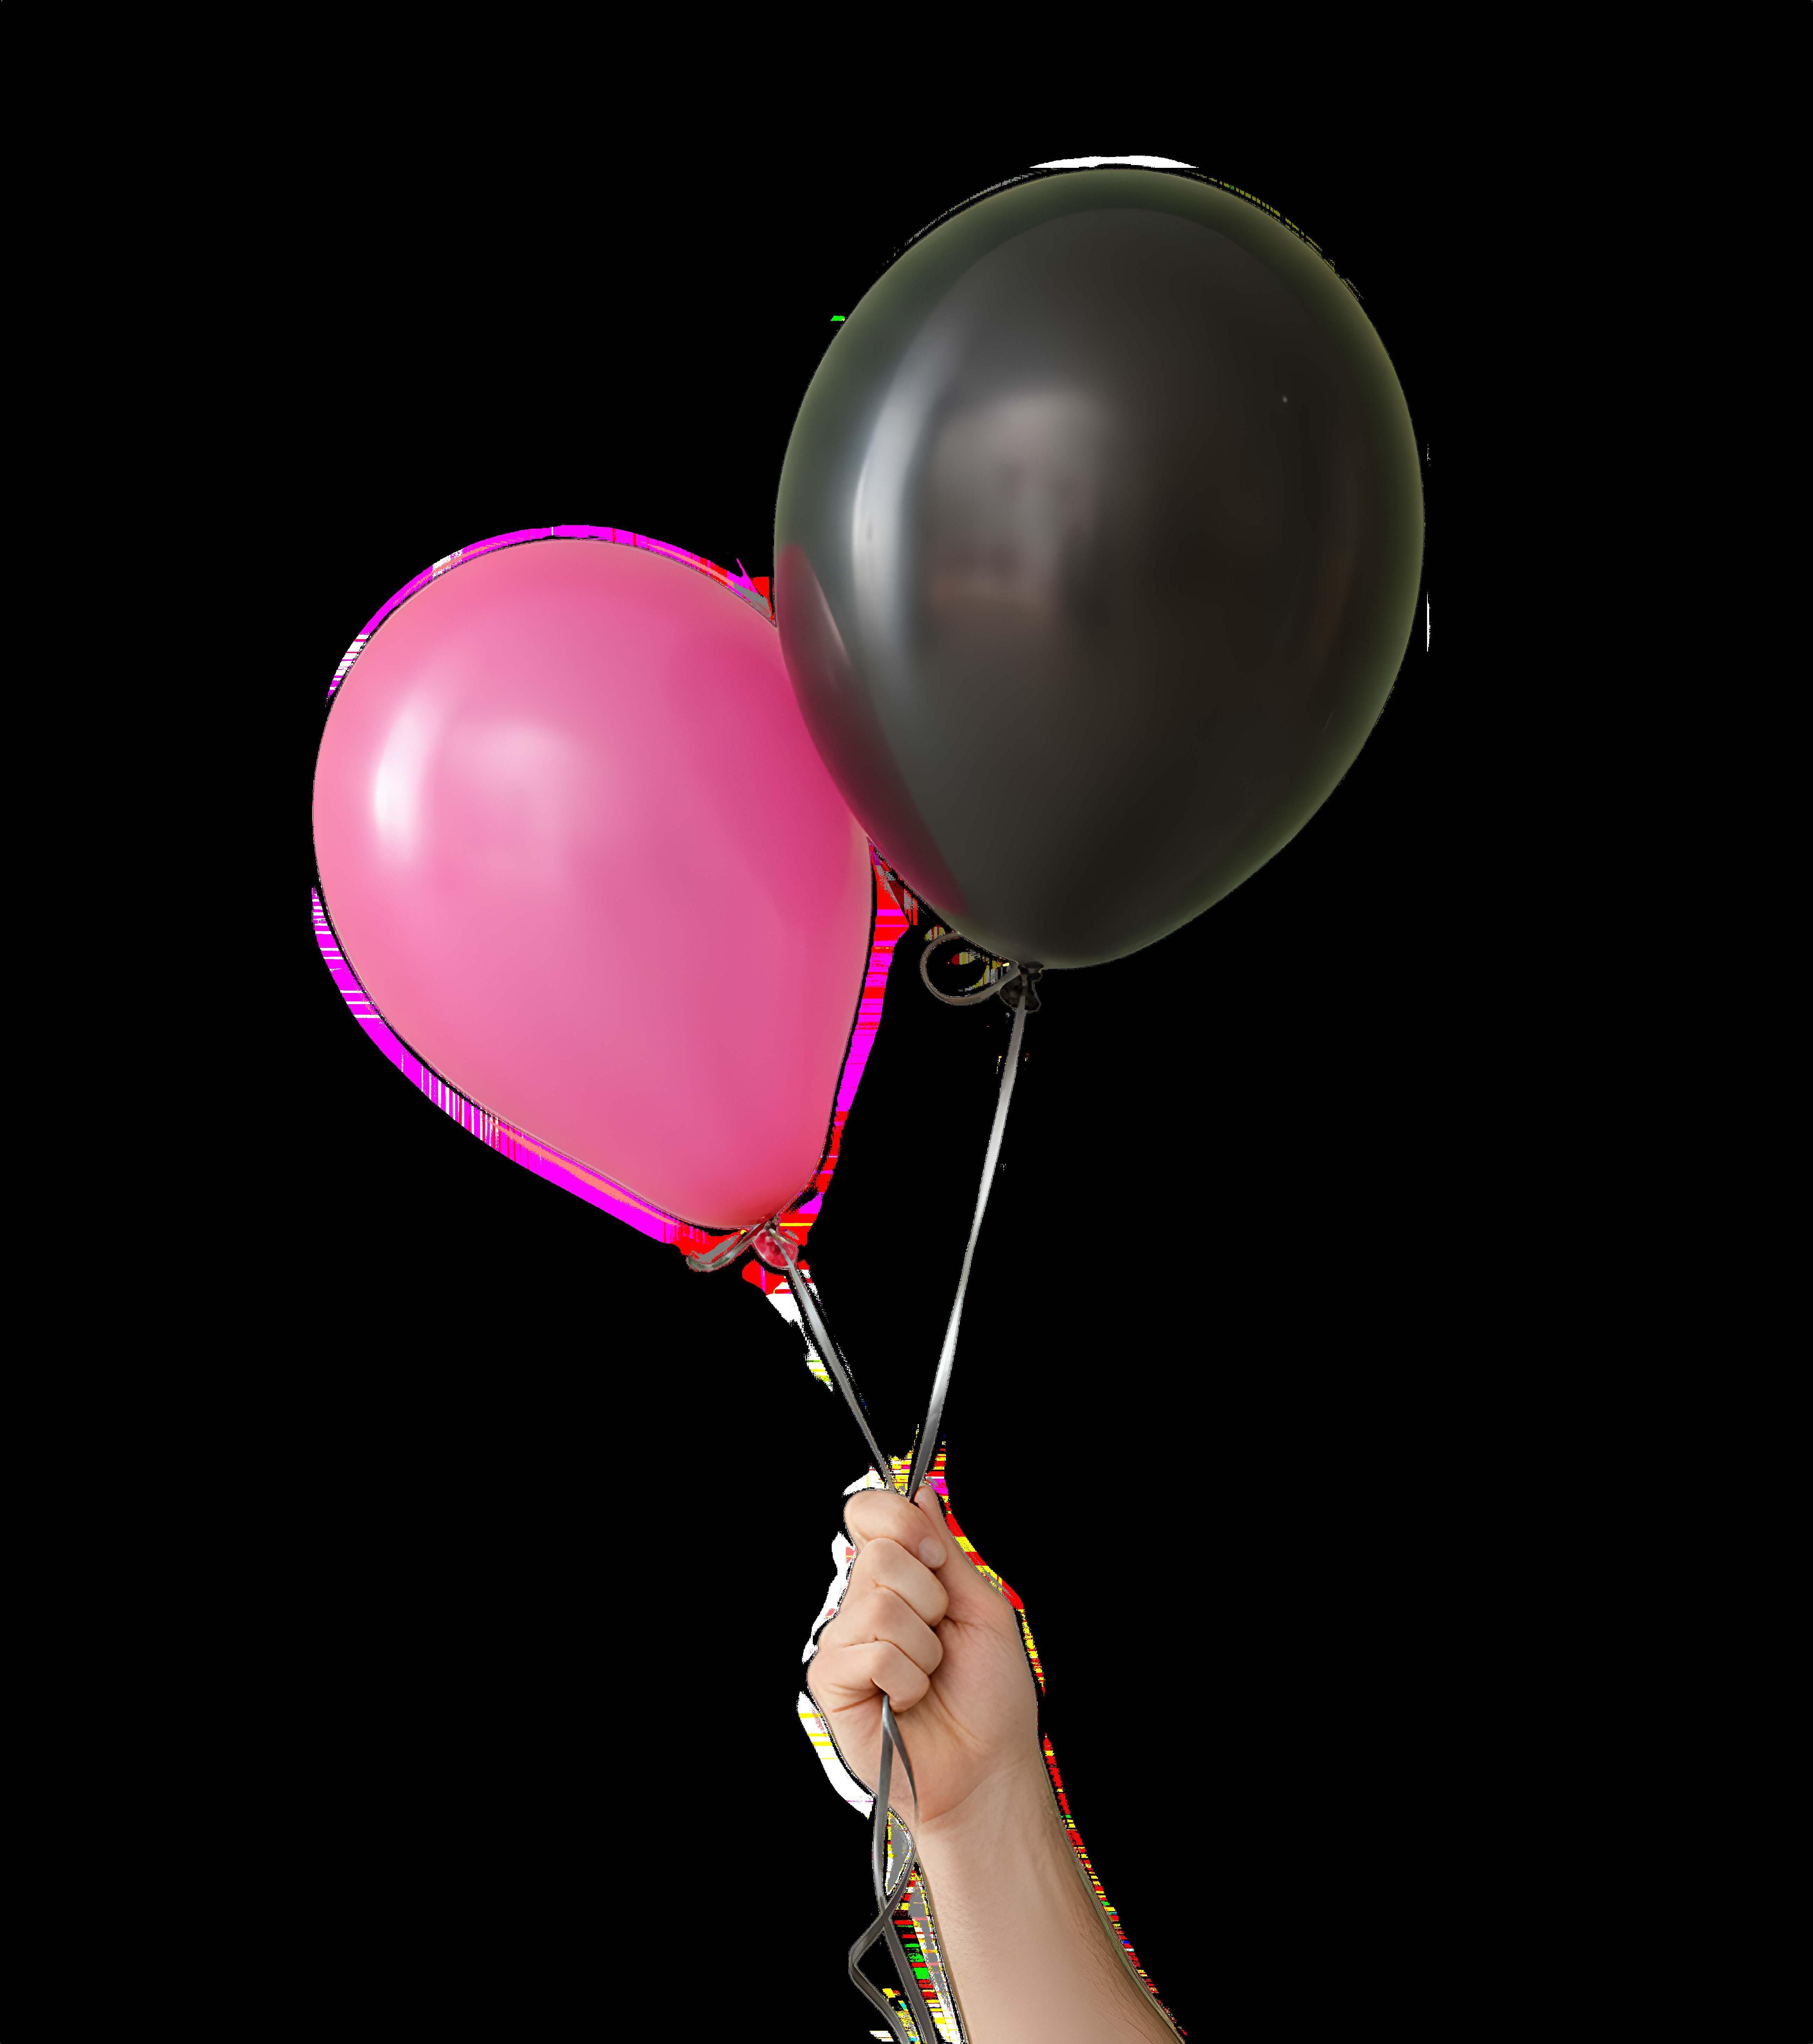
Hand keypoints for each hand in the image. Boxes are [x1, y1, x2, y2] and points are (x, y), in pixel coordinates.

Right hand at [806, 1481, 1043, 1839]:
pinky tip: (907, 1699)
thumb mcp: (981, 1606)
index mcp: (897, 1579)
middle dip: (928, 1598)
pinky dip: (906, 1677)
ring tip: (927, 1675)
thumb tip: (921, 1490)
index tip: (935, 1558)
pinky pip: (871, 1652)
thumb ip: (946, 1550)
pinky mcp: (831, 1682)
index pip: (867, 1513)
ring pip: (878, 1605)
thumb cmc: (990, 1695)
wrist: (988, 1766)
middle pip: (878, 1555)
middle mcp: (862, 1605)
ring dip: (923, 1646)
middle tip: (940, 1637)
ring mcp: (843, 1643)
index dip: (900, 1522)